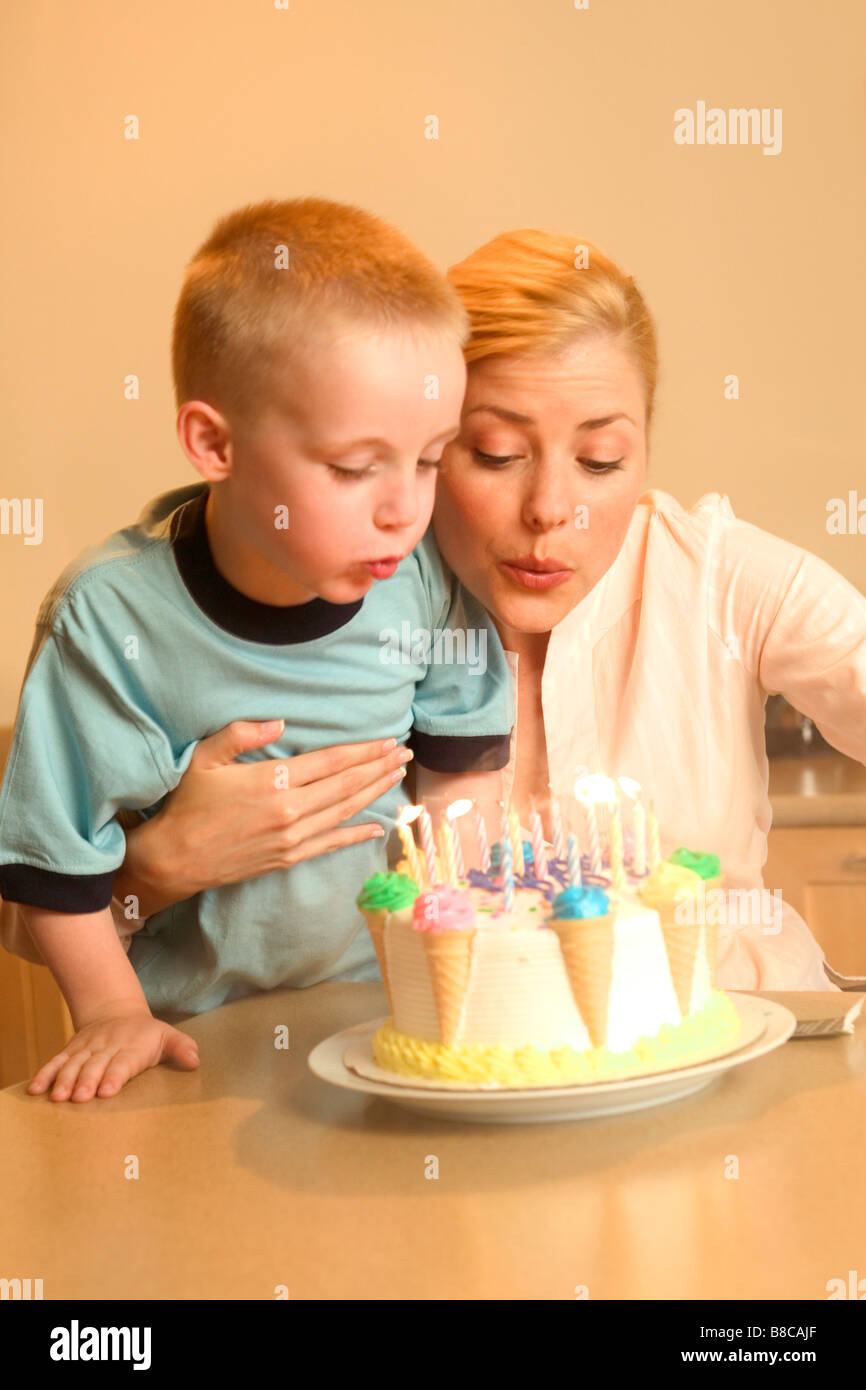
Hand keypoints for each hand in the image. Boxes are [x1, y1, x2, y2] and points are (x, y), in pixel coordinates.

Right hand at [27, 1004, 199, 1101]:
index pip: (123, 1062)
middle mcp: (107, 1047)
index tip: (108, 1090)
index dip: (115, 1075)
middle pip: (95, 1065)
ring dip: (64, 1080)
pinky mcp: (71, 1050)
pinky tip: (36, 1089)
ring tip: (58, 1097)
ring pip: (74, 1064)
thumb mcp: (168, 1036)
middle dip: (86, 1081)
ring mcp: (87, 1048)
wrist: (117, 1012)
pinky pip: (56, 1061)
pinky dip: (45, 1074)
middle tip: (80, 1098)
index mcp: (132, 1047)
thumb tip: (195, 1060)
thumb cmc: (147, 1035)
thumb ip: (182, 1048)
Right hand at [117, 720, 412, 914]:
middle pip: (346, 785)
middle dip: (378, 768)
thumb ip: (241, 733)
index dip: (363, 751)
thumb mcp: (205, 758)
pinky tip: (376, 826)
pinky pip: (331, 844)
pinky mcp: (288, 858)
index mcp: (273, 782)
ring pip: (344, 811)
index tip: (386, 741)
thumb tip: (280, 722)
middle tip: (403, 754)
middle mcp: (290, 811)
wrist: (176, 858)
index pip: (331, 762)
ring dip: (374, 794)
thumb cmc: (188, 804)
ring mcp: (292, 838)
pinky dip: (356, 834)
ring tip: (396, 777)